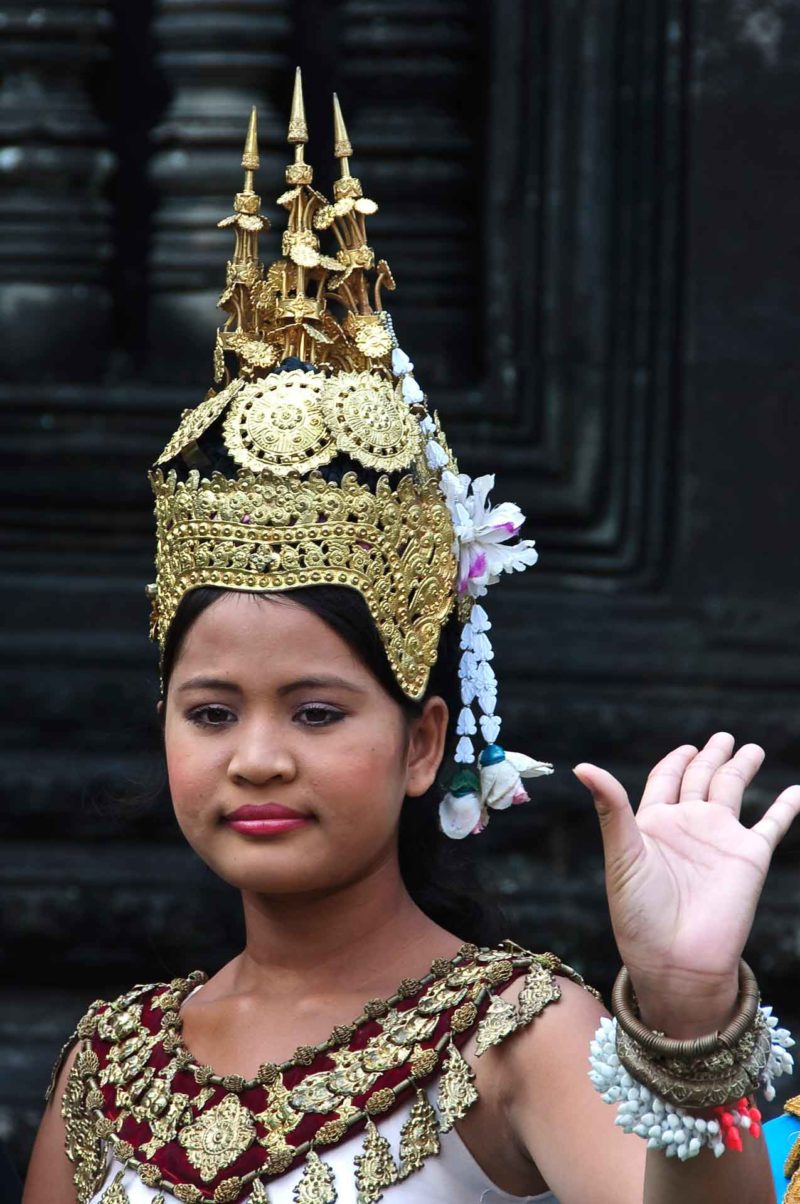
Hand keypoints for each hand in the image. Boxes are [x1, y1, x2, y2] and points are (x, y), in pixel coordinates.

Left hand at [574, 733, 799, 1035]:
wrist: (676, 960)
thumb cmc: (640, 913)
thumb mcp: (622, 853)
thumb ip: (611, 807)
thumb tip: (582, 766)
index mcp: (654, 823)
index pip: (666, 779)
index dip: (675, 762)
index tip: (686, 748)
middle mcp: (689, 826)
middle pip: (702, 778)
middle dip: (712, 757)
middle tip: (723, 737)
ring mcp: (721, 840)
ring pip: (734, 791)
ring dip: (742, 769)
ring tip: (752, 749)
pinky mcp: (751, 857)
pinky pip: (773, 824)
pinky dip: (787, 807)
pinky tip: (797, 790)